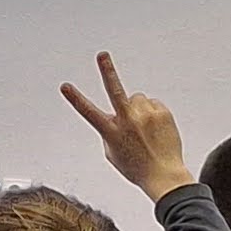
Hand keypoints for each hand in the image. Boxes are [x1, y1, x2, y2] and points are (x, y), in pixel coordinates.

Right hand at [59, 52, 188, 201]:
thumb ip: (109, 133)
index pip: (89, 112)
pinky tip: (155, 129)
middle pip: (115, 90)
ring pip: (138, 98)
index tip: (65, 86)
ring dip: (138, 108)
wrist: (164, 175)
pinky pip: (153, 104)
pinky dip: (152, 113)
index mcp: (111, 132)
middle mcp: (128, 121)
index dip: (75, 98)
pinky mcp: (162, 113)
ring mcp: (146, 116)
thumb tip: (114, 118)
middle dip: (107, 71)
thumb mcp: (113, 154)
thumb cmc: (138, 168)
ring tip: (144, 127)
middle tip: (102, 55)